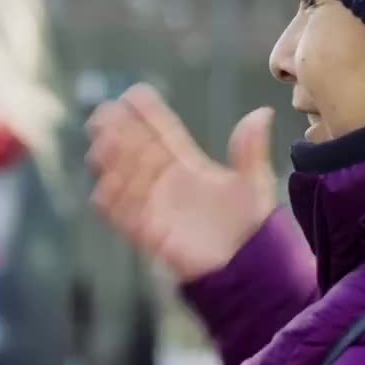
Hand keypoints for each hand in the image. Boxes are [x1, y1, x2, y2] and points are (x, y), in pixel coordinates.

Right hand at [85, 83, 277, 282]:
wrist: (246, 269)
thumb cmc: (250, 226)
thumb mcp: (254, 183)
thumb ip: (250, 151)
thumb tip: (262, 112)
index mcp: (189, 166)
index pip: (163, 135)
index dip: (148, 115)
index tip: (133, 94)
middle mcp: (167, 183)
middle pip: (136, 152)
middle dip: (119, 133)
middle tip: (104, 113)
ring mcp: (156, 207)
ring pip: (125, 179)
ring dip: (112, 162)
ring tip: (102, 144)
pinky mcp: (150, 233)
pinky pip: (125, 215)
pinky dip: (113, 201)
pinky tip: (105, 185)